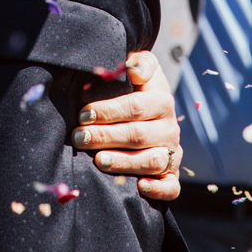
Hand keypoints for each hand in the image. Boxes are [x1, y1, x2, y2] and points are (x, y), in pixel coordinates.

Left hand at [71, 49, 182, 201]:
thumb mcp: (141, 66)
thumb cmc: (138, 86)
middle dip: (105, 137)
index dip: (108, 111)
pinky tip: (139, 186)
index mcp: (162, 101)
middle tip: (79, 138)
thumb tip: (133, 69)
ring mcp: (172, 152)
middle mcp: (170, 128)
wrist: (155, 108)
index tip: (83, 114)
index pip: (135, 107)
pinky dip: (158, 188)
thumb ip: (139, 62)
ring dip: (124, 162)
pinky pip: (172, 186)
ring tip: (98, 161)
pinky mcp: (172, 174)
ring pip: (153, 161)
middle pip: (138, 135)